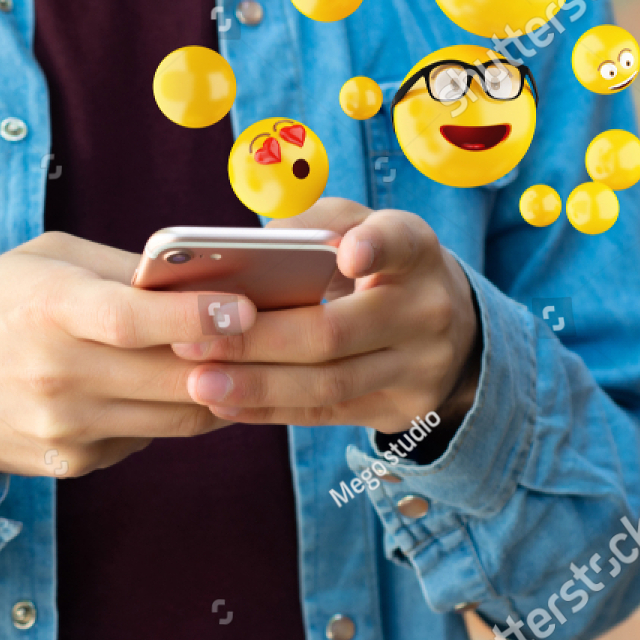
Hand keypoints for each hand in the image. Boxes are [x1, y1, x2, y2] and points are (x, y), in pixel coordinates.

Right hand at [0, 232, 253, 477]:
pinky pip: (150, 436)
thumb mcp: (47, 261)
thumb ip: (124, 272)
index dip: (195, 317)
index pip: (131, 320)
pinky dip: (177, 410)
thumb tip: (211, 279)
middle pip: (173, 376)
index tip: (249, 306)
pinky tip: (191, 383)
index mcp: (47, 310)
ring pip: (178, 415)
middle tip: (291, 335)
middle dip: (240, 357)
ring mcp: (65, 428)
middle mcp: (56, 376)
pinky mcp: (73, 463)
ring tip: (259, 359)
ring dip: (224, 388)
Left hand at [172, 199, 480, 432]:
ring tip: (198, 380)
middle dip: (259, 339)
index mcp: (416, 252)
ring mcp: (419, 368)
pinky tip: (223, 402)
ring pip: (329, 383)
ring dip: (256, 385)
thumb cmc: (379, 266)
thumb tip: (250, 249)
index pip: (400, 244)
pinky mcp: (401, 409)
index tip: (348, 254)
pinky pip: (327, 413)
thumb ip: (312, 226)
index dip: (375, 248)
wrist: (447, 330)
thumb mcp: (360, 229)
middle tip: (192, 340)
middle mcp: (426, 311)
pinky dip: (270, 409)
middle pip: (336, 331)